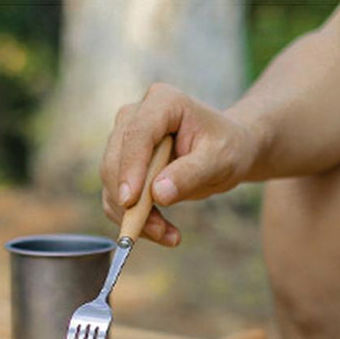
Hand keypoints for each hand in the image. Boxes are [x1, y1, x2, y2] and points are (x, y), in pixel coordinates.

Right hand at [100, 83, 259, 245]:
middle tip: (159, 232)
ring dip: (132, 215)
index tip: (131, 201)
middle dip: (131, 201)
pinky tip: (162, 232)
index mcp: (163, 102)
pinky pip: (117, 195)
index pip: (137, 135)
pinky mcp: (124, 163)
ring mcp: (126, 138)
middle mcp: (137, 115)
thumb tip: (158, 194)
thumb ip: (190, 174)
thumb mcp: (219, 161)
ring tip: (168, 236)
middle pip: (116, 160)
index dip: (130, 169)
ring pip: (112, 181)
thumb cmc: (227, 148)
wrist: (227, 150)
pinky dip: (132, 218)